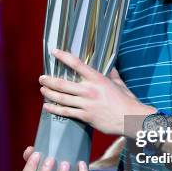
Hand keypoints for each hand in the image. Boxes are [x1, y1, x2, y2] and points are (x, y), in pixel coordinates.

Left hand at [39, 50, 154, 136]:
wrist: (130, 118)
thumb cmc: (127, 101)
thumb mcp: (119, 84)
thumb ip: (112, 75)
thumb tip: (111, 69)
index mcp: (97, 79)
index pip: (77, 64)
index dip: (63, 56)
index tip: (54, 52)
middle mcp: (89, 90)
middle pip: (62, 83)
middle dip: (49, 80)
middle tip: (41, 78)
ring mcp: (86, 104)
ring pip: (61, 98)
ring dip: (49, 93)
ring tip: (42, 89)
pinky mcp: (85, 116)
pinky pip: (66, 112)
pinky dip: (54, 109)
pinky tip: (47, 106)